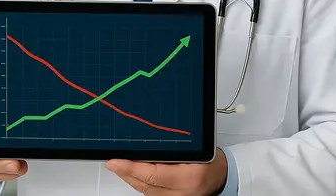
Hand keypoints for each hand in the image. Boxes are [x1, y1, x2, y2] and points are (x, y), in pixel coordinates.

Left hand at [105, 148, 227, 194]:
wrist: (223, 177)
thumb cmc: (210, 160)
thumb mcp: (195, 150)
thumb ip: (172, 149)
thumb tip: (144, 145)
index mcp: (188, 177)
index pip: (152, 174)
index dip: (131, 168)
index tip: (115, 161)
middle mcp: (181, 193)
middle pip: (145, 185)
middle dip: (126, 172)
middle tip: (112, 162)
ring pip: (145, 192)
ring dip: (131, 179)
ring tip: (119, 166)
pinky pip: (151, 195)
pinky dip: (140, 185)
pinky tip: (133, 176)